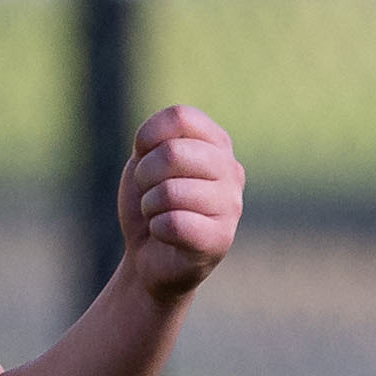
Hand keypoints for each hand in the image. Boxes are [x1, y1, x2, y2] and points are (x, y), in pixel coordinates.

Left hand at [114, 102, 245, 308]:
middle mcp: (231, 170)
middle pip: (172, 153)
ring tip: (158, 215)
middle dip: (144, 176)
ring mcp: (231, 204)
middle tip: (148, 193)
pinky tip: (165, 234)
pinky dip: (156, 229)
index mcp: (216, 143)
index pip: (180, 117)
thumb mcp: (145, 162)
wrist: (149, 257)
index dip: (148, 137)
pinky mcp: (221, 239)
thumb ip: (156, 141)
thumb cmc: (150, 204)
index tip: (143, 158)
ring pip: (169, 191)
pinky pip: (174, 223)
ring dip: (149, 206)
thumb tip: (162, 146)